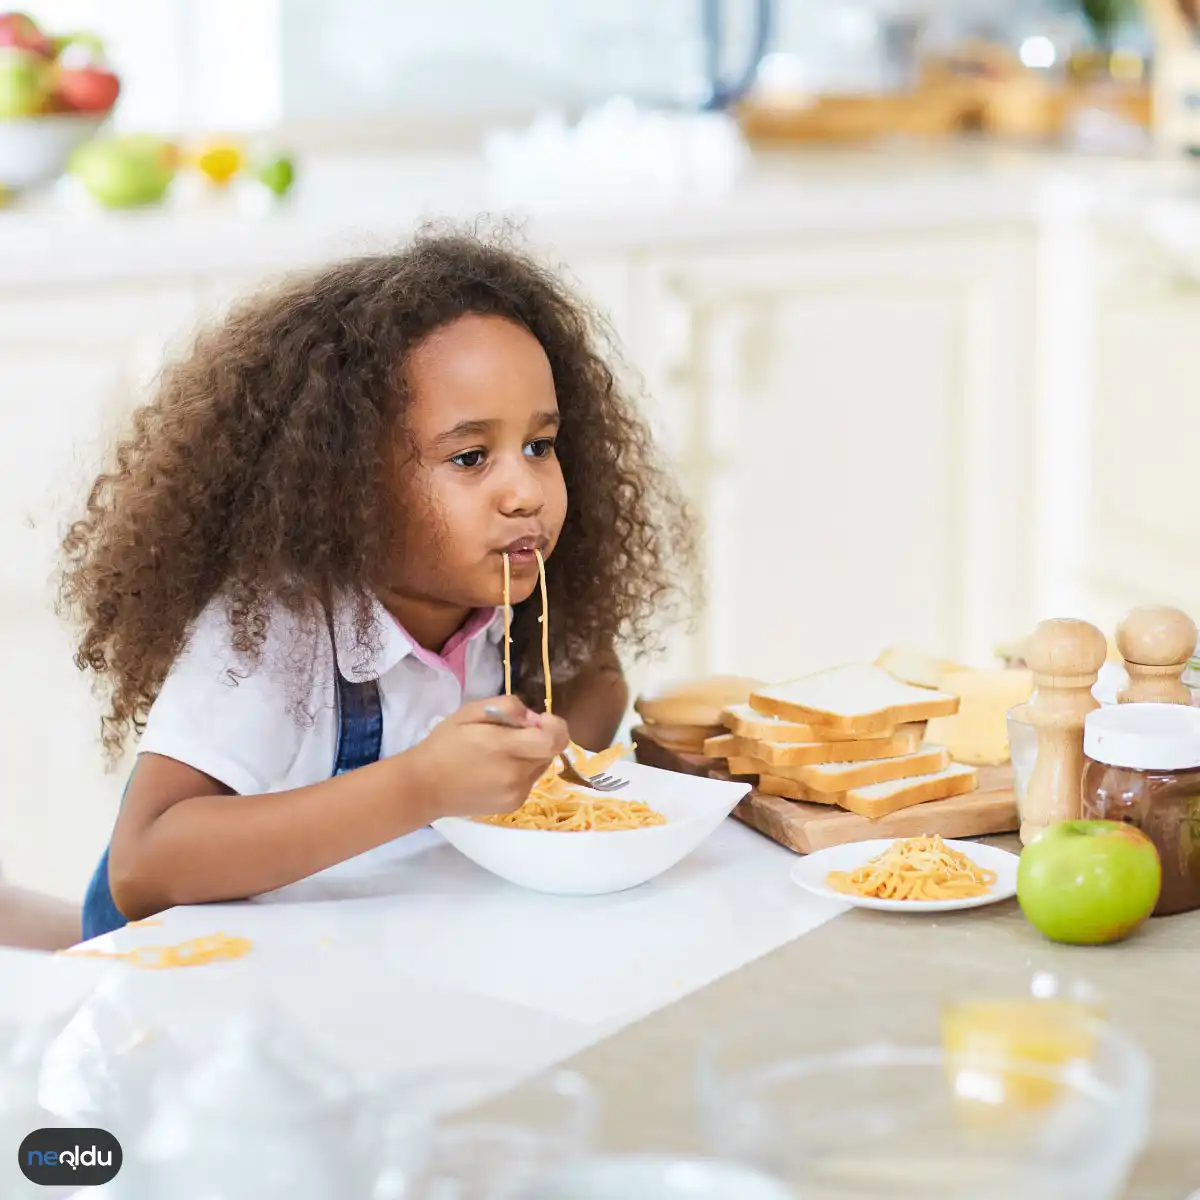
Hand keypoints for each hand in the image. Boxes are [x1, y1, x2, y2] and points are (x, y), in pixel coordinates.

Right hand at [405, 695, 569, 819]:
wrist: (424, 788)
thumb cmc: (444, 745)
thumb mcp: (469, 712)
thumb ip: (505, 707)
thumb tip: (531, 716)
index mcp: (504, 748)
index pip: (554, 739)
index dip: (553, 725)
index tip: (537, 719)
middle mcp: (516, 774)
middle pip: (551, 751)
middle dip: (540, 737)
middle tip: (512, 733)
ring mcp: (517, 793)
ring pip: (542, 766)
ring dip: (531, 754)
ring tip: (501, 752)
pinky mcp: (514, 805)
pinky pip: (530, 781)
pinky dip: (522, 770)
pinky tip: (497, 769)